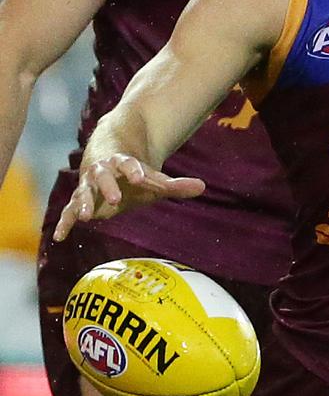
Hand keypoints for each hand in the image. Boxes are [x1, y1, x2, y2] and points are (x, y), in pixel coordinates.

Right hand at [53, 153, 204, 241]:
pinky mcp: (78, 200)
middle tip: (114, 198)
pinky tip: (59, 237)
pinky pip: (68, 211)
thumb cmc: (134, 174)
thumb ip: (175, 185)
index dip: (134, 170)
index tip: (140, 177)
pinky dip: (64, 223)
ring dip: (83, 202)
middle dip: (108, 186)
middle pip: (103, 176)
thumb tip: (202, 187)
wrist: (107, 157)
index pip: (129, 164)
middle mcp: (102, 171)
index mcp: (122, 163)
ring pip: (83, 192)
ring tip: (85, 217)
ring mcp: (87, 185)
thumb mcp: (153, 179)